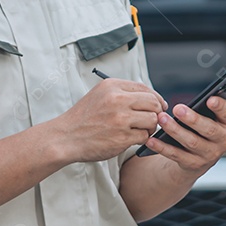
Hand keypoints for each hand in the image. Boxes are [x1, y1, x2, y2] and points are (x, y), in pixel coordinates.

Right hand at [52, 78, 166, 162]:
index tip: (159, 105)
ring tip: (142, 130)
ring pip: (152, 120)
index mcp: (112, 86)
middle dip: (157, 112)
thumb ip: (123, 93)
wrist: (65, 137)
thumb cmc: (84, 118)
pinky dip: (142, 139)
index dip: (156, 98)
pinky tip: (132, 138)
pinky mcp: (122, 137)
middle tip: (153, 120)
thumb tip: (151, 98)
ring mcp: (120, 119)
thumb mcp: (100, 95)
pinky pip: (144, 136)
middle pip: (153, 103)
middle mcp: (117, 100)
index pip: (145, 88)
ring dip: (151, 127)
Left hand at [143, 84, 225, 173]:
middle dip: (193, 119)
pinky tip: (152, 139)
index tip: (210, 99)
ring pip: (191, 142)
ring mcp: (209, 155)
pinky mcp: (193, 165)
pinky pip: (176, 155)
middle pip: (209, 130)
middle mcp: (223, 141)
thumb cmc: (208, 127)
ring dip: (175, 130)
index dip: (221, 108)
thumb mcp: (219, 115)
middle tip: (178, 108)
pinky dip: (163, 147)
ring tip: (162, 118)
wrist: (198, 158)